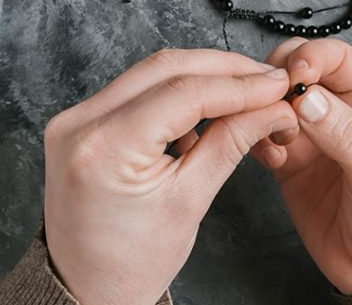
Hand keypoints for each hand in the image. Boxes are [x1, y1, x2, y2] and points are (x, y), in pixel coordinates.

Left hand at [44, 49, 296, 304]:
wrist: (86, 290)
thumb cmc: (132, 262)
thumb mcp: (190, 202)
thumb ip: (231, 142)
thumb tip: (271, 106)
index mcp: (104, 148)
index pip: (184, 93)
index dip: (239, 85)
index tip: (276, 85)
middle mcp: (80, 123)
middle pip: (166, 68)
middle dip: (224, 70)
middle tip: (268, 80)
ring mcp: (75, 119)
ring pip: (152, 72)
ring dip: (203, 77)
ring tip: (246, 95)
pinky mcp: (80, 122)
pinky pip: (137, 89)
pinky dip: (176, 92)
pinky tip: (206, 112)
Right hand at [251, 39, 351, 294]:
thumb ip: (346, 135)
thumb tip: (309, 99)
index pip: (339, 60)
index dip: (313, 58)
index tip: (294, 74)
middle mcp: (342, 112)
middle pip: (301, 70)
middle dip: (280, 76)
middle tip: (269, 94)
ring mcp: (313, 136)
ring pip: (277, 101)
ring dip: (264, 106)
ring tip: (265, 126)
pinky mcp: (289, 163)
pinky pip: (263, 135)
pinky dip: (256, 137)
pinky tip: (267, 154)